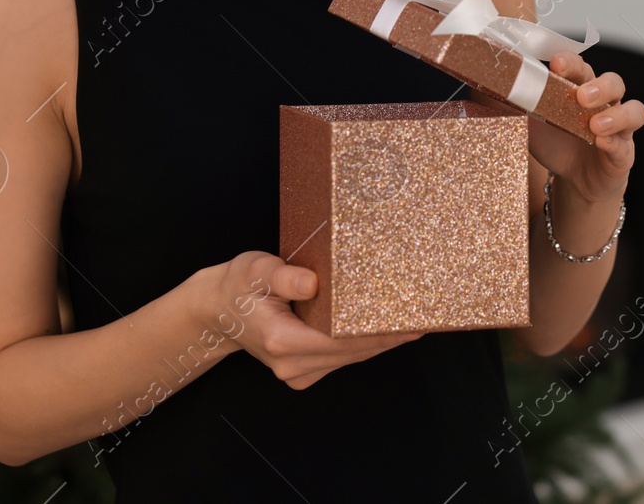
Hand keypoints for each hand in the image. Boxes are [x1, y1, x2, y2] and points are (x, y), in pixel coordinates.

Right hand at [191, 252, 423, 390]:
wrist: (218, 310)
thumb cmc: (238, 286)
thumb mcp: (255, 270)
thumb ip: (283, 276)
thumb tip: (311, 283)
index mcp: (281, 341)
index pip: (342, 341)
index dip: (379, 333)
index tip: (410, 321)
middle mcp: (290, 364)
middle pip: (353, 353)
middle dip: (389, 336)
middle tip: (426, 317)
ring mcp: (296, 373)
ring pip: (350, 358)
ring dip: (380, 341)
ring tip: (414, 320)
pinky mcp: (302, 372)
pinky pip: (342, 358)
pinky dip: (363, 344)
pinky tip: (385, 327)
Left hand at [530, 52, 643, 204]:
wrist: (574, 180)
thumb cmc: (557, 144)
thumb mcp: (530, 124)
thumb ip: (517, 106)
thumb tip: (489, 88)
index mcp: (581, 89)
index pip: (581, 68)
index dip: (571, 62)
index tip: (556, 63)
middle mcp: (605, 104)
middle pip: (614, 83)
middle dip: (598, 86)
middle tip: (581, 95)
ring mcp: (618, 127)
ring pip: (633, 109)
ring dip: (614, 113)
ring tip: (594, 123)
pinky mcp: (623, 151)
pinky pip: (626, 142)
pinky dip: (615, 140)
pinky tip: (601, 141)